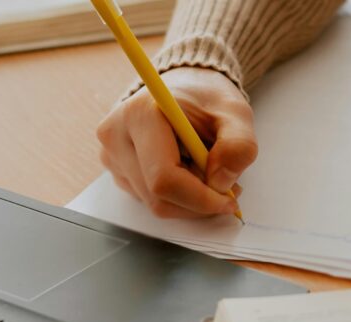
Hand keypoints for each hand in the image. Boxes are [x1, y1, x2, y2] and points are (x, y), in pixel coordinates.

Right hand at [96, 67, 256, 217]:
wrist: (185, 89)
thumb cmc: (206, 100)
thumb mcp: (235, 113)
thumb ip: (238, 145)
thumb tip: (222, 183)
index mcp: (139, 114)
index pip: (164, 179)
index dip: (200, 199)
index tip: (229, 201)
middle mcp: (116, 136)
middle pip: (158, 198)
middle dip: (199, 202)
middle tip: (227, 189)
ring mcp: (112, 156)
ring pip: (155, 204)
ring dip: (190, 200)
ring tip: (208, 172)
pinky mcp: (117, 172)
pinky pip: (150, 201)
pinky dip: (177, 197)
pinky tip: (189, 172)